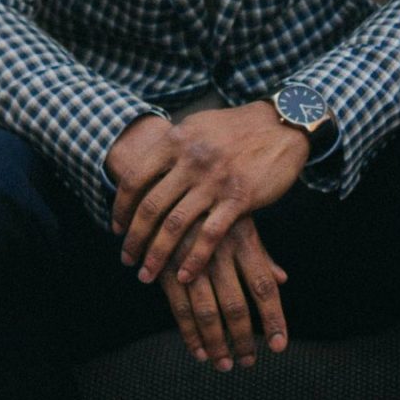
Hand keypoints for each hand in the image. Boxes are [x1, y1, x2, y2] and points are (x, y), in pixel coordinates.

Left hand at [110, 102, 312, 285]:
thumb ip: (171, 146)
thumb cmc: (237, 127)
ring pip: (175, 225)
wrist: (282, 124)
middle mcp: (191, 161)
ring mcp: (215, 180)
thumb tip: (146, 162)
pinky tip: (184, 276)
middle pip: (150, 207)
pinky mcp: (240, 198)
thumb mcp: (196, 125)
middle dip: (134, 239)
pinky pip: (210, 236)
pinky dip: (194, 259)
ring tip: (147, 274)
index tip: (117, 229)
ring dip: (157, 254)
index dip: (121, 208)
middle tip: (127, 259)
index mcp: (176, 141)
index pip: (135, 179)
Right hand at [162, 213, 289, 369]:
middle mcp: (220, 253)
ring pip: (206, 312)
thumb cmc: (212, 206)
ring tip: (225, 365)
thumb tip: (283, 279)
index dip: (273, 319)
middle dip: (243, 340)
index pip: (264, 288)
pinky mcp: (166, 268)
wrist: (167, 183)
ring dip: (216, 344)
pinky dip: (189, 334)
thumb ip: (261, 254)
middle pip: (236, 306)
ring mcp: (191, 262)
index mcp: (244, 241)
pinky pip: (179, 308)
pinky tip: (199, 352)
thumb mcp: (240, 222)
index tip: (279, 347)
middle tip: (248, 362)